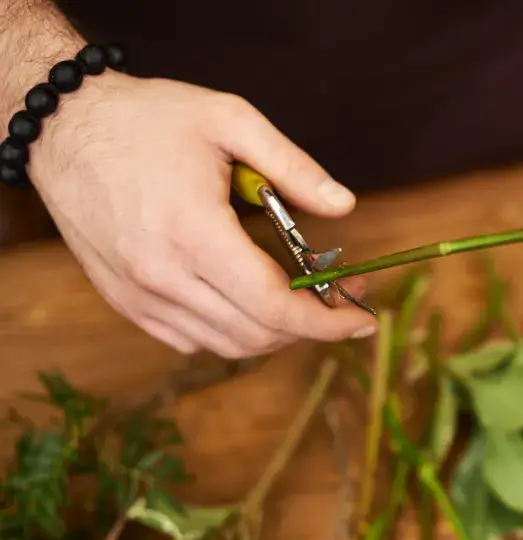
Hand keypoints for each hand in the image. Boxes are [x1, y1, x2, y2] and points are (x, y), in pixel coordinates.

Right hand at [28, 73, 376, 357]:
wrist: (64, 126)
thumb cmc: (148, 118)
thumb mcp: (230, 119)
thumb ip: (293, 167)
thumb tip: (345, 206)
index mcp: (193, 232)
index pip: (273, 306)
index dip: (327, 322)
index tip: (364, 319)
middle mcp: (162, 275)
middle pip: (256, 334)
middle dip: (312, 327)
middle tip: (342, 298)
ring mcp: (139, 294)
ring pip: (226, 345)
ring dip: (275, 333)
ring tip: (304, 299)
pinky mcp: (125, 301)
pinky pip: (192, 339)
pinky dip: (233, 332)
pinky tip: (251, 299)